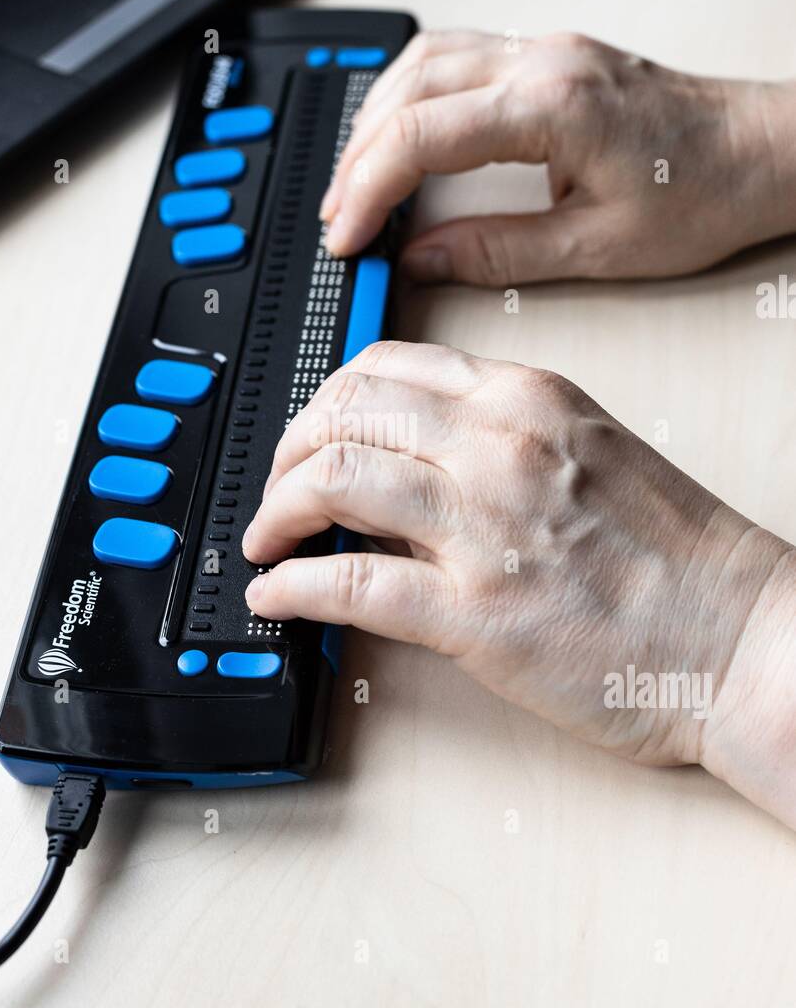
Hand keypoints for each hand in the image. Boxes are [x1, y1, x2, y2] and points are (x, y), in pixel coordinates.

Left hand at [243, 342, 795, 825]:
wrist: (742, 641)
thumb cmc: (683, 558)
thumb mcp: (591, 453)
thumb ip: (500, 442)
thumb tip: (408, 459)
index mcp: (528, 399)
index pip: (386, 367)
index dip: (326, 401)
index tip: (311, 433)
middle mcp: (498, 445)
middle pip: (344, 414)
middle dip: (289, 451)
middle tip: (278, 489)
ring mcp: (483, 526)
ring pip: (333, 480)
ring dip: (276, 510)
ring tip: (265, 538)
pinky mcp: (472, 614)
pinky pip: (347, 583)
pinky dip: (291, 586)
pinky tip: (274, 595)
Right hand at [320, 31, 795, 284]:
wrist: (764, 150)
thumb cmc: (704, 193)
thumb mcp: (596, 249)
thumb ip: (497, 254)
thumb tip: (422, 260)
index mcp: (552, 105)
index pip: (422, 136)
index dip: (368, 190)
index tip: (346, 236)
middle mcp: (543, 60)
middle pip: (409, 89)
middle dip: (358, 158)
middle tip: (339, 218)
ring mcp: (546, 48)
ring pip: (425, 59)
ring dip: (376, 118)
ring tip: (355, 180)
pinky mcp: (551, 55)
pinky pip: (456, 54)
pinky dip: (412, 94)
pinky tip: (399, 129)